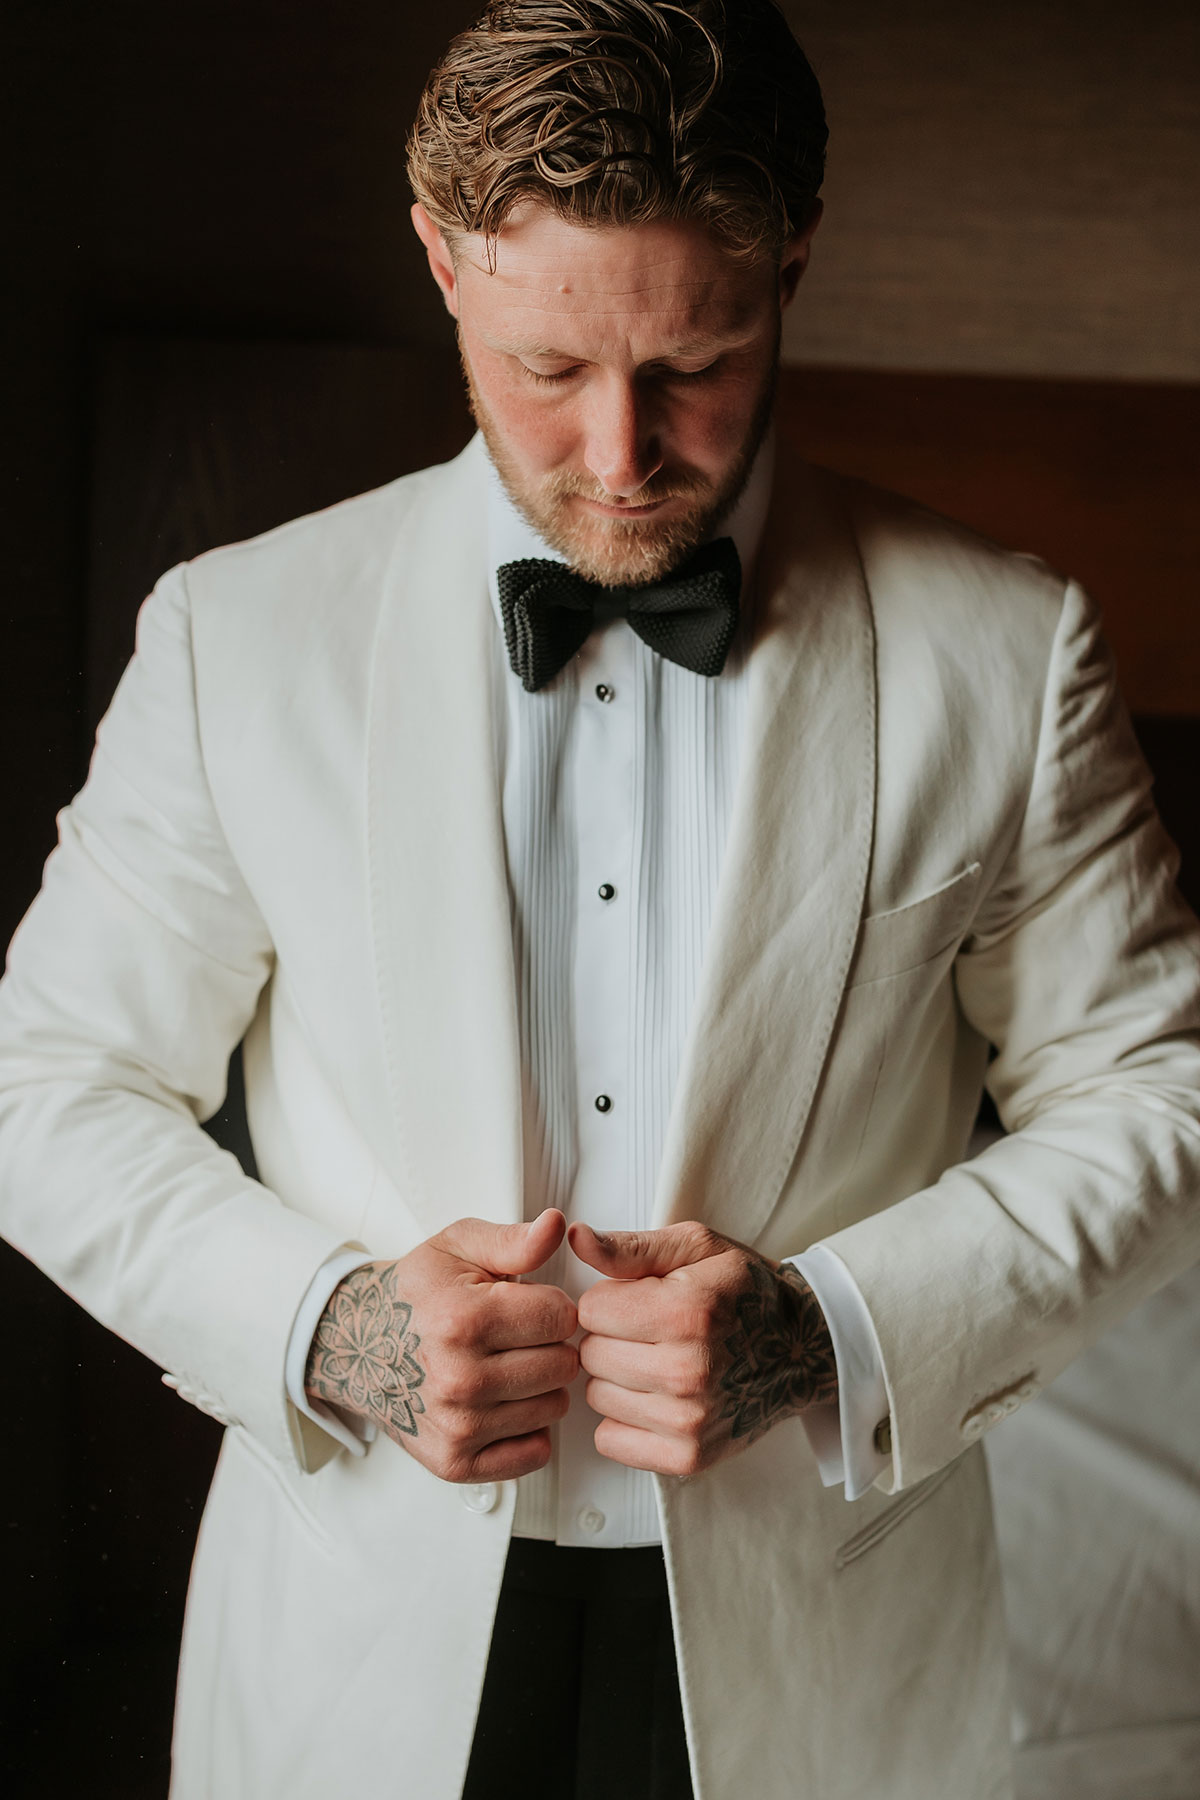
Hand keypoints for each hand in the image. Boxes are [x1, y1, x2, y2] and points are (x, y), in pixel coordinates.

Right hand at [305, 1208, 577, 1482]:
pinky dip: (527, 1429)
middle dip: (548, 1344)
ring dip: (539, 1386)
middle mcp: (459, 1379)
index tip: (529, 1304)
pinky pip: (533, 1453)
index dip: (552, 1305)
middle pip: (563, 1365)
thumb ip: (514, 1240)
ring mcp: (456, 1426)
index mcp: (463, 1320)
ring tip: (505, 1365)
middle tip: (515, 1336)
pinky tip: (502, 1402)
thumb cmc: (414, 1295)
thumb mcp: (459, 1247)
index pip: (562, 1317)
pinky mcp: (454, 1462)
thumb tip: (555, 1226)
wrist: (357, 1344)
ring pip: (554, 1408)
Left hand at [569, 1220, 836, 1477]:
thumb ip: (631, 1246)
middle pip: (591, 1355)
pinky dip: (624, 1419)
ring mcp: (690, 1419)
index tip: (638, 1299)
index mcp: (687, 1311)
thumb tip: (577, 1239)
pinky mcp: (689, 1456)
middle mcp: (688, 1369)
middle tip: (649, 1332)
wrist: (803, 1348)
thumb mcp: (696, 1248)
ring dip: (617, 1379)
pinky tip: (655, 1398)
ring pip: (597, 1397)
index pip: (591, 1309)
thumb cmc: (744, 1292)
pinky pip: (610, 1439)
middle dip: (611, 1338)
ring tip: (656, 1362)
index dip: (610, 1299)